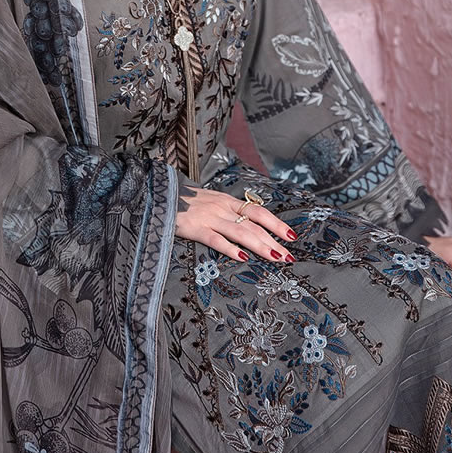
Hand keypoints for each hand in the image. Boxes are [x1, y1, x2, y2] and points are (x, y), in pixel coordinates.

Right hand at [176, 183, 297, 262]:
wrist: (160, 193)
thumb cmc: (185, 201)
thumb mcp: (209, 201)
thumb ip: (226, 211)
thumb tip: (246, 224)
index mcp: (227, 201)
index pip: (258, 211)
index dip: (276, 223)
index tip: (291, 235)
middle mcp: (222, 208)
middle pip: (254, 224)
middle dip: (274, 240)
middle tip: (289, 255)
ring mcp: (209, 217)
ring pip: (241, 232)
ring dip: (261, 246)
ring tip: (276, 258)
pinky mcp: (195, 228)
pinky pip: (216, 240)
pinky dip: (231, 249)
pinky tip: (243, 258)